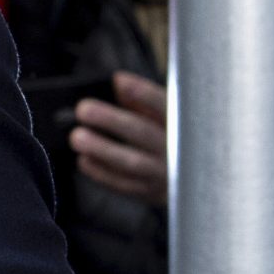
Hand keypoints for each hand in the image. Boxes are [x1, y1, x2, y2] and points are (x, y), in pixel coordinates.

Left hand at [73, 70, 169, 206]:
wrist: (197, 183)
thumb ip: (144, 101)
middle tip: (83, 109)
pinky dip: (101, 173)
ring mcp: (164, 173)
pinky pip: (124, 185)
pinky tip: (84, 160)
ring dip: (102, 149)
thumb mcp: (165, 116)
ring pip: (132, 162)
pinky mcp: (151, 192)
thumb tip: (118, 84)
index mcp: (182, 124)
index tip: (119, 80)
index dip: (143, 93)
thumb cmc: (172, 139)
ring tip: (77, 137)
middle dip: (111, 120)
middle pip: (143, 133)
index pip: (165, 105)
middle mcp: (176, 149)